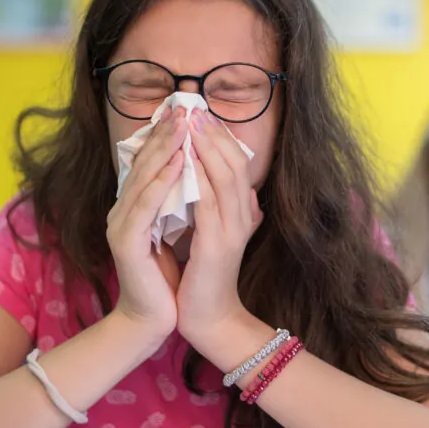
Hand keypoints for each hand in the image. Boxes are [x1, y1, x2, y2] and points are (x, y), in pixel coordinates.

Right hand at [107, 107, 185, 336]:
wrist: (155, 320)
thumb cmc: (169, 278)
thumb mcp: (180, 232)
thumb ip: (184, 203)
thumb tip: (204, 172)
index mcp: (135, 207)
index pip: (150, 162)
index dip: (166, 135)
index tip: (187, 109)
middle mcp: (123, 210)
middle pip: (144, 163)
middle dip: (166, 133)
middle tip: (184, 105)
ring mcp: (121, 225)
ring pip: (144, 178)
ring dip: (165, 148)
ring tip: (184, 124)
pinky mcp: (125, 243)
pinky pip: (145, 205)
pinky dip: (162, 181)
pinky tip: (179, 162)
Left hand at [177, 109, 262, 341]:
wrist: (209, 319)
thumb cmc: (205, 277)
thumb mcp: (214, 236)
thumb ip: (220, 210)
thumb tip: (220, 185)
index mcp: (242, 212)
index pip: (237, 164)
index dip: (220, 137)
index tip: (200, 113)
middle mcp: (243, 216)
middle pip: (235, 162)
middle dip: (213, 133)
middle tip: (193, 108)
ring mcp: (233, 230)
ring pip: (226, 176)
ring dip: (207, 147)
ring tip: (189, 123)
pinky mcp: (218, 244)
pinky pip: (209, 202)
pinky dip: (199, 178)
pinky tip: (185, 160)